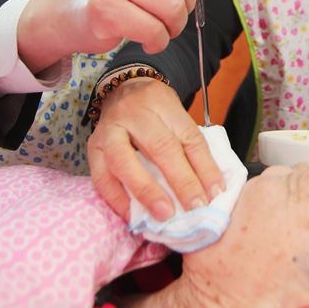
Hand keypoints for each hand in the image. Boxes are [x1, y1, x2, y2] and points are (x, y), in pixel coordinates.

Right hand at [87, 77, 223, 220]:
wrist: (122, 92)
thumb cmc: (156, 111)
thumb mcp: (177, 118)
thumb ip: (191, 148)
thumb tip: (212, 188)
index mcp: (163, 103)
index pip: (188, 136)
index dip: (204, 167)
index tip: (216, 193)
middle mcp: (134, 114)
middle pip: (159, 147)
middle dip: (180, 181)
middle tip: (195, 207)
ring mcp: (108, 130)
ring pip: (124, 161)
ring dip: (146, 192)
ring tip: (164, 214)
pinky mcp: (92, 148)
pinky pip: (101, 177)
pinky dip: (117, 199)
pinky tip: (133, 215)